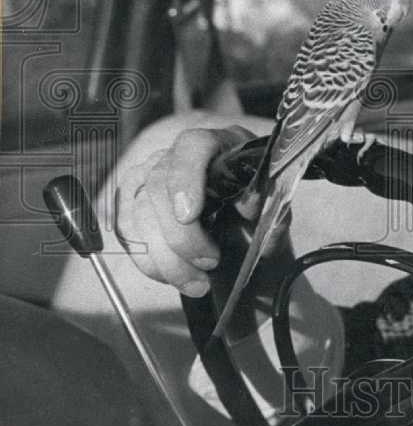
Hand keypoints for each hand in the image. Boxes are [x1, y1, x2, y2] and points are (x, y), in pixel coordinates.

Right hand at [115, 125, 257, 296]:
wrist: (245, 224)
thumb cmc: (259, 207)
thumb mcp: (273, 204)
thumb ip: (267, 201)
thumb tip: (249, 205)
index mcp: (219, 144)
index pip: (191, 148)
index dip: (185, 180)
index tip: (189, 216)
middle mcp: (178, 154)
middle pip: (159, 186)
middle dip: (181, 236)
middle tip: (210, 263)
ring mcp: (150, 175)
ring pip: (139, 214)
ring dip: (166, 258)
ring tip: (197, 282)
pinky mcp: (133, 200)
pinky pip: (127, 232)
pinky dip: (149, 261)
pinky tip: (173, 275)